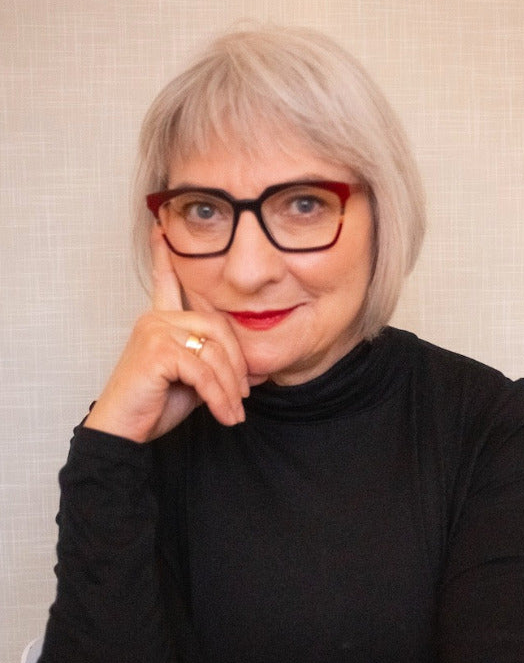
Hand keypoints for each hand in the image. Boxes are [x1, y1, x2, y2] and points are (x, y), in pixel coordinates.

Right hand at [84, 225, 252, 441]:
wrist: (124, 432)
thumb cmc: (154, 406)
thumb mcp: (195, 383)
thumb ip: (218, 367)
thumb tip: (259, 370)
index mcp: (161, 319)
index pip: (167, 282)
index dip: (164, 257)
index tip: (160, 230)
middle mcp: (156, 318)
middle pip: (217, 326)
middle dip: (237, 363)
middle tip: (245, 394)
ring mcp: (155, 330)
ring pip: (213, 351)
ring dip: (230, 387)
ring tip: (235, 412)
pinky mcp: (157, 350)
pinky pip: (203, 370)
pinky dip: (219, 396)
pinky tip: (224, 413)